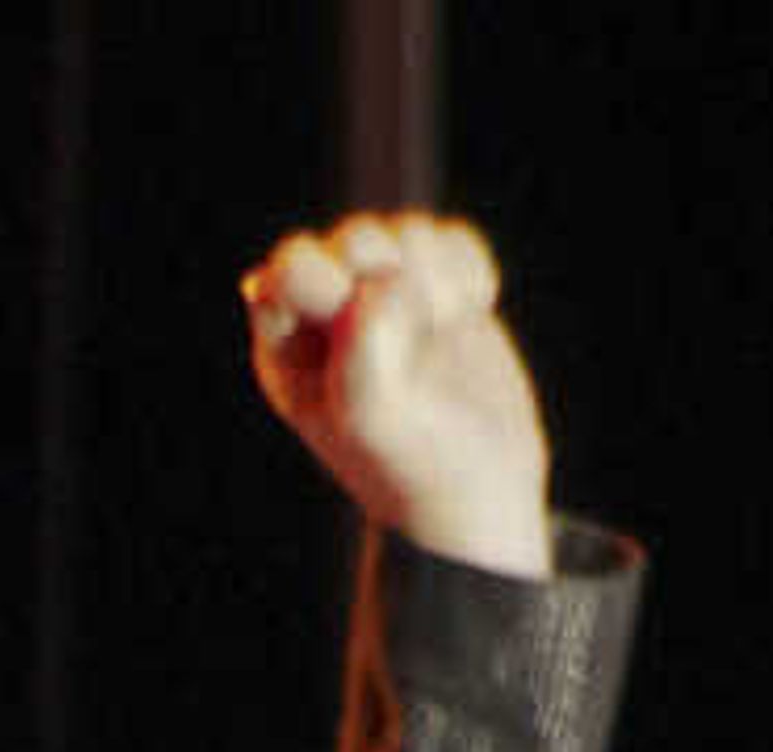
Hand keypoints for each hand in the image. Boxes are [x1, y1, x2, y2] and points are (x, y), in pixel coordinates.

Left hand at [241, 213, 550, 577]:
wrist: (483, 496)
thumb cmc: (411, 469)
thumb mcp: (369, 418)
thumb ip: (361, 344)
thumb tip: (386, 281)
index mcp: (289, 349)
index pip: (291, 266)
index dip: (329, 281)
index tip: (355, 323)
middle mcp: (331, 320)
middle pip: (353, 238)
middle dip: (392, 273)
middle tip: (421, 330)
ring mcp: (389, 301)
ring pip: (407, 232)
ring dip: (437, 276)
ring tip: (446, 329)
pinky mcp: (442, 292)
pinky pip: (453, 239)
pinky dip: (470, 269)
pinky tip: (472, 312)